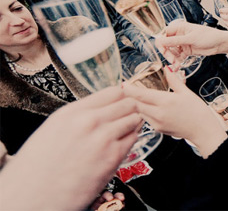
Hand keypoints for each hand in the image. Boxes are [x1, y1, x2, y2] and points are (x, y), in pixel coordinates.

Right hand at [0, 87, 140, 210]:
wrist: (32, 197)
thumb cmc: (38, 167)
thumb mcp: (54, 129)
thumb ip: (79, 116)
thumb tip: (103, 109)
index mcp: (72, 112)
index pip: (113, 92)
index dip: (121, 98)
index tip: (122, 103)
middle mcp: (89, 121)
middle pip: (128, 103)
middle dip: (130, 110)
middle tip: (126, 118)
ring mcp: (103, 138)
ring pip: (134, 119)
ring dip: (132, 125)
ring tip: (123, 133)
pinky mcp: (113, 157)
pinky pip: (133, 139)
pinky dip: (131, 140)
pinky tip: (120, 146)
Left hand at [123, 68, 227, 157]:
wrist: (202, 130)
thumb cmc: (197, 111)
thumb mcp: (186, 92)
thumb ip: (173, 80)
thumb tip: (166, 68)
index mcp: (165, 101)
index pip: (141, 95)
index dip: (129, 89)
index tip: (122, 84)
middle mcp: (158, 113)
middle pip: (136, 104)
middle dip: (130, 97)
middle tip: (128, 89)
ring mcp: (157, 123)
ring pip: (139, 112)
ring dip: (136, 105)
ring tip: (136, 98)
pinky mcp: (157, 129)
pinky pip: (145, 119)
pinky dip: (143, 112)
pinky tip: (147, 107)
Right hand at [155, 21, 227, 64]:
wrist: (219, 44)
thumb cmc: (208, 36)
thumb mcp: (191, 38)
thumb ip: (176, 41)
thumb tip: (161, 41)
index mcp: (180, 28)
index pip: (164, 34)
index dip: (162, 42)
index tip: (163, 50)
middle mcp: (180, 35)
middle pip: (166, 44)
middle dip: (167, 52)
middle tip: (171, 60)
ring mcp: (183, 43)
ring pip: (171, 51)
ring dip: (172, 58)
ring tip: (175, 64)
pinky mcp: (186, 51)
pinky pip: (178, 57)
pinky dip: (176, 62)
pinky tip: (176, 67)